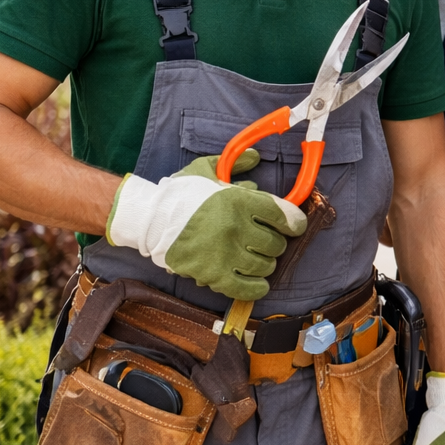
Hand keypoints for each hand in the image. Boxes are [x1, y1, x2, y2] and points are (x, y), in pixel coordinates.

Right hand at [106, 151, 305, 300]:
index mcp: (239, 201)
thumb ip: (235, 163)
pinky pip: (246, 287)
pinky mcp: (212, 275)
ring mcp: (225, 253)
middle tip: (267, 242)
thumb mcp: (207, 170)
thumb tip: (257, 157)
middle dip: (275, 243)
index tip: (295, 227)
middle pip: (276, 243)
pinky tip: (259, 282)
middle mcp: (236, 227)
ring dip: (265, 263)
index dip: (295, 223)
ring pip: (264, 265)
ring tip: (258, 259)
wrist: (148, 219)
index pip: (283, 216)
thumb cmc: (180, 194)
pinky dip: (257, 287)